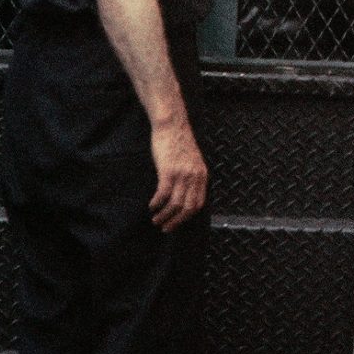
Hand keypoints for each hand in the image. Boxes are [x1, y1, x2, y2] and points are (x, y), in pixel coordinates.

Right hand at [148, 117, 208, 232]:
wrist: (172, 124)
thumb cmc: (179, 141)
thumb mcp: (192, 161)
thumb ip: (191, 176)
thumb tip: (184, 194)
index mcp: (202, 175)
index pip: (198, 203)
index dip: (187, 216)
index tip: (177, 223)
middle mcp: (195, 177)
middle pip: (188, 207)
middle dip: (176, 221)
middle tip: (165, 228)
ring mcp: (182, 174)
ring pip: (175, 204)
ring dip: (164, 215)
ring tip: (156, 220)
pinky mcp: (169, 171)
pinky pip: (163, 194)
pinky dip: (157, 203)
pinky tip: (151, 206)